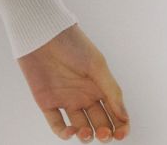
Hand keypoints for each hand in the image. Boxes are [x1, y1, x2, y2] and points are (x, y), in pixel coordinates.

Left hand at [17, 23, 130, 139]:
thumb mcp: (96, 64)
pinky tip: (70, 131)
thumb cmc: (72, 43)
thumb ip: (111, 90)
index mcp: (99, 88)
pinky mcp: (47, 101)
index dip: (121, 127)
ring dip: (86, 136)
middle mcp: (84, 96)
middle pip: (100, 124)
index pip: (115, 115)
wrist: (42, 31)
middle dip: (105, 134)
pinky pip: (57, 124)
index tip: (120, 133)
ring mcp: (66, 100)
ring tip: (86, 132)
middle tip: (104, 133)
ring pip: (80, 128)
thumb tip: (124, 118)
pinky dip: (64, 133)